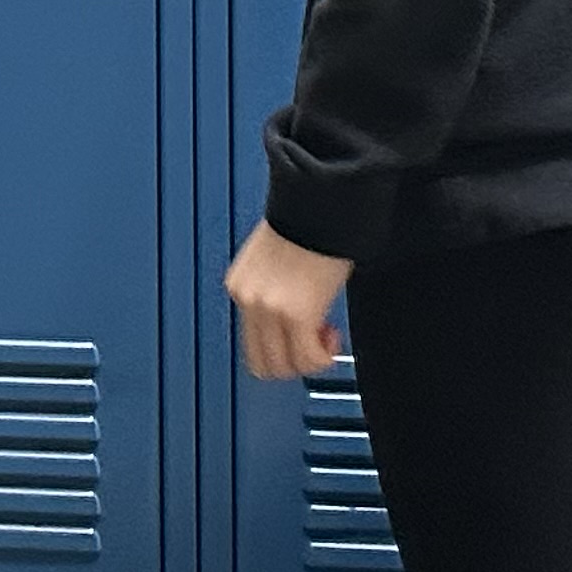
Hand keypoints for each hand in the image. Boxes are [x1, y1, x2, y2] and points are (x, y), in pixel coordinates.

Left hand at [225, 220, 353, 381]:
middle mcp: (248, 299)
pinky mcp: (295, 315)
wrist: (319, 205)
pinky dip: (323, 356)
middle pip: (263, 363)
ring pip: (285, 367)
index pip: (250, 342)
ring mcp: (269, 310)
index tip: (300, 333)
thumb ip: (272, 292)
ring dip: (310, 359)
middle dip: (294, 359)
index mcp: (239, 285)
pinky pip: (308, 359)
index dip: (281, 346)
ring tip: (325, 333)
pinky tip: (331, 333)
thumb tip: (287, 322)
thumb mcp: (274, 263)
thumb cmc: (305, 226)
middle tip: (315, 338)